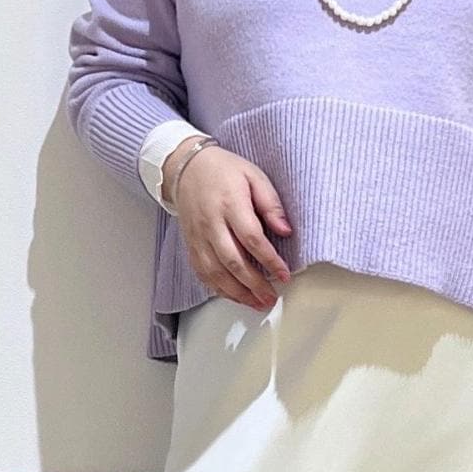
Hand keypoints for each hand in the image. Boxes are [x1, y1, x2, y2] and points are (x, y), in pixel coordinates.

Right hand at [163, 141, 293, 310]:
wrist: (186, 168)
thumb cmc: (223, 171)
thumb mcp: (254, 176)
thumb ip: (271, 204)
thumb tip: (286, 231)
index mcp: (230, 204)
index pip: (252, 238)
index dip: (269, 260)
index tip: (284, 274)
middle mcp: (211, 223)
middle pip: (233, 261)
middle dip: (255, 284)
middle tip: (272, 296)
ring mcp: (198, 237)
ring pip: (216, 273)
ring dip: (238, 293)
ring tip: (257, 303)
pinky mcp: (191, 245)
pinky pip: (203, 273)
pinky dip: (219, 289)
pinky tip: (234, 296)